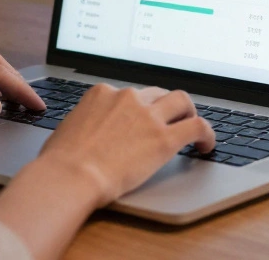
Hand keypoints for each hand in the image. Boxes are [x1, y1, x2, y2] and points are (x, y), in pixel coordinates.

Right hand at [36, 84, 213, 205]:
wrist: (70, 175)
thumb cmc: (61, 160)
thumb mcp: (69, 127)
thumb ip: (86, 122)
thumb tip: (88, 132)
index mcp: (102, 93)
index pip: (129, 93)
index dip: (138, 107)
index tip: (141, 119)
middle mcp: (127, 97)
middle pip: (157, 94)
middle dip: (164, 107)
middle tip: (169, 122)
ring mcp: (147, 116)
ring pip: (182, 101)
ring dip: (188, 112)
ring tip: (191, 128)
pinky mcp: (164, 138)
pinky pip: (198, 127)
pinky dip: (207, 134)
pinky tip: (206, 146)